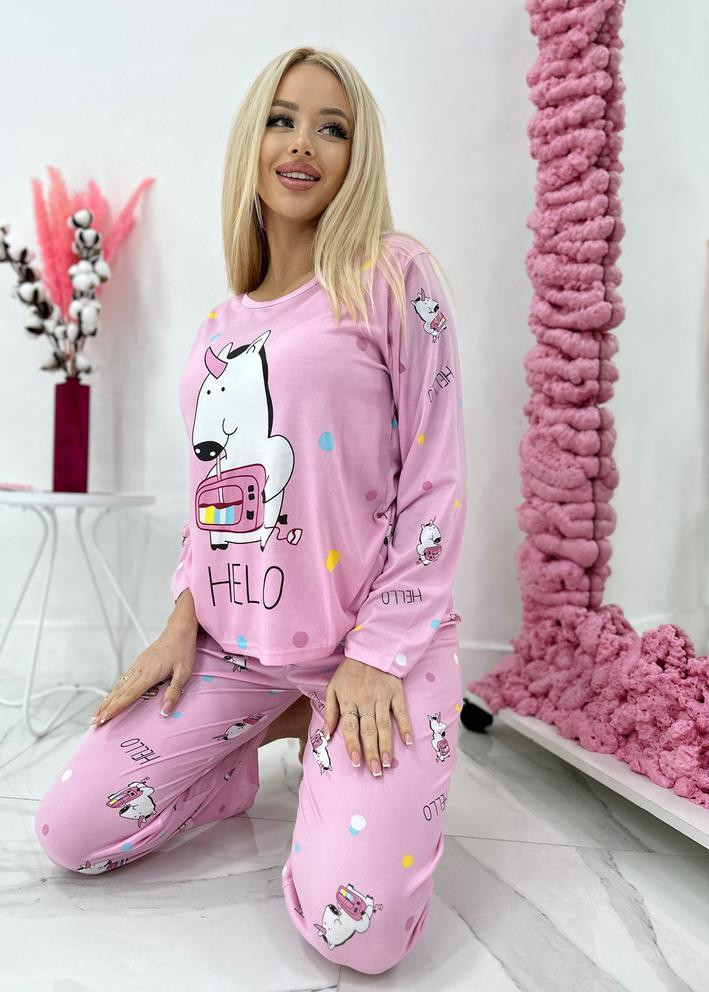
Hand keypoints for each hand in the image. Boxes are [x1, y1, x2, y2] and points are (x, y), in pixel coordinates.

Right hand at [90, 622, 196, 727]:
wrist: (179, 630)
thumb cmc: (183, 650)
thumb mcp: (184, 673)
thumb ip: (174, 693)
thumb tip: (165, 711)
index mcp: (148, 674)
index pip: (128, 696)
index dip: (115, 709)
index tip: (103, 720)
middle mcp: (139, 670)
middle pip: (119, 693)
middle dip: (105, 708)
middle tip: (94, 723)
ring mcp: (138, 666)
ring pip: (119, 686)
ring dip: (107, 700)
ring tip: (98, 713)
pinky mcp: (139, 663)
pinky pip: (124, 679)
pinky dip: (115, 690)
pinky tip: (111, 696)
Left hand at [323, 656, 413, 776]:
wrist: (371, 649)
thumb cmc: (350, 672)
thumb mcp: (333, 687)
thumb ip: (330, 711)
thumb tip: (327, 735)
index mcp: (349, 701)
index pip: (350, 727)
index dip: (353, 745)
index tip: (356, 762)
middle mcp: (366, 701)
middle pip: (368, 730)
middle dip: (371, 752)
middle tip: (374, 771)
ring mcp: (383, 697)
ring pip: (384, 725)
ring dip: (386, 745)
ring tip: (387, 763)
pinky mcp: (396, 693)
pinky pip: (401, 712)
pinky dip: (405, 726)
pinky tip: (408, 742)